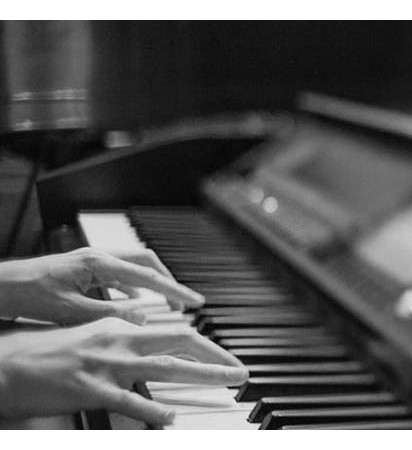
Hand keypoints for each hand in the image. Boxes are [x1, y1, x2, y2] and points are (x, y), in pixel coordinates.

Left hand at [0, 247, 204, 324]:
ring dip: (153, 284)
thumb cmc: (28, 294)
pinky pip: (120, 274)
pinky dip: (134, 287)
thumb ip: (109, 313)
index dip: (174, 291)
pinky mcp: (86, 268)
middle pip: (148, 263)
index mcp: (99, 264)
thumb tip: (142, 316)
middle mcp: (99, 256)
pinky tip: (136, 302)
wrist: (2, 286)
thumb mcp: (71, 311)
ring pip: (135, 267)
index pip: (148, 277)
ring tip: (167, 303)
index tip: (194, 302)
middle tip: (185, 301)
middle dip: (170, 282)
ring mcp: (93, 260)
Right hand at [0, 317, 247, 424]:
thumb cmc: (44, 350)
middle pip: (182, 341)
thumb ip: (120, 334)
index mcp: (119, 326)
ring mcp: (107, 365)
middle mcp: (119, 339)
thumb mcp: (88, 333)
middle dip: (216, 356)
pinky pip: (131, 401)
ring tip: (229, 384)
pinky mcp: (91, 390)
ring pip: (168, 367)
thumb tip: (145, 332)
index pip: (172, 332)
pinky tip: (171, 418)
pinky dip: (154, 411)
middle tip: (239, 371)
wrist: (6, 362)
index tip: (221, 357)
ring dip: (205, 375)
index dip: (203, 346)